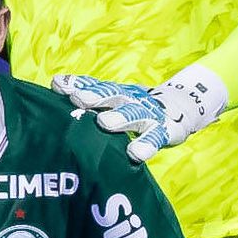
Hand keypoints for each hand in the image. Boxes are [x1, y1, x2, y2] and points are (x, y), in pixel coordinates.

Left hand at [56, 68, 217, 159]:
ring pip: (133, 115)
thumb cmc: (136, 107)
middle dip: (95, 96)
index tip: (58, 85)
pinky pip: (155, 138)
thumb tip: (55, 86)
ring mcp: (149, 114)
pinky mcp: (165, 131)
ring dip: (119, 118)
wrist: (182, 106)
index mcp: (118, 93)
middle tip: (78, 99)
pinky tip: (135, 153)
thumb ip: (90, 98)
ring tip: (104, 123)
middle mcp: (131, 99)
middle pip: (112, 96)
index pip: (95, 86)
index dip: (78, 84)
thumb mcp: (116, 100)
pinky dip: (145, 145)